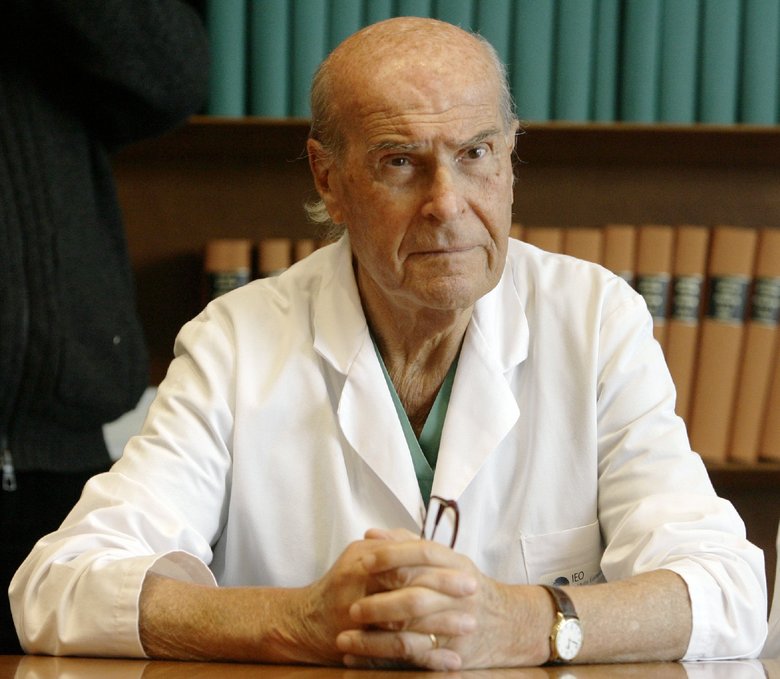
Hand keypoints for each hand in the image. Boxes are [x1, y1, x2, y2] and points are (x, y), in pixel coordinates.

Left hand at [334, 528, 550, 669]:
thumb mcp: (448, 560)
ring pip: (411, 633)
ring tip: (344, 638)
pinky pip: (412, 660)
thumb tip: (372, 534)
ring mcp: (457, 626)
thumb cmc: (466, 586)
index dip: (391, 556)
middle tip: (350, 608)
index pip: (422, 555)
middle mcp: (458, 595)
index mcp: (455, 565)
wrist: (510, 624)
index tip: (363, 561)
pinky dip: (383, 661)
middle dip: (379, 603)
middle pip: (415, 596)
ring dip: (373, 639)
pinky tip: (358, 659)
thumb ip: (409, 544)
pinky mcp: (453, 655)